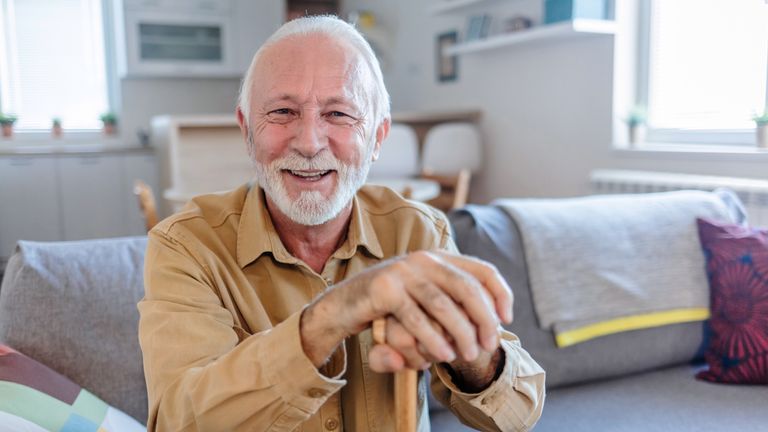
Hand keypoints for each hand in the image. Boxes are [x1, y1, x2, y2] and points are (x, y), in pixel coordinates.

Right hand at [300, 251, 512, 369]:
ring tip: (466, 355)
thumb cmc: (392, 308)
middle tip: (489, 345)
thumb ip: (456, 306)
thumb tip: (499, 320)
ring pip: (443, 304)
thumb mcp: (427, 302)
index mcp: (438, 258)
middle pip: (468, 287)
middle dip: (483, 319)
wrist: (344, 306)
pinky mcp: (384, 288)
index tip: (507, 319)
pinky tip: (442, 356)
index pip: (482, 270)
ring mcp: (403, 271)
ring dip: (460, 333)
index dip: (500, 294)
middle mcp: (423, 258)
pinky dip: (432, 339)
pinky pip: (416, 318)